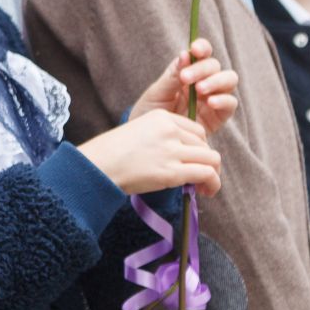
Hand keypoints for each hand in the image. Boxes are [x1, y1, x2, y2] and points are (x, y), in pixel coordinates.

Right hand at [77, 110, 222, 195]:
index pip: (196, 131)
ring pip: (211, 159)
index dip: (199, 148)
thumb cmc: (112, 153)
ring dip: (212, 174)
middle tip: (199, 178)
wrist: (96, 166)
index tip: (193, 161)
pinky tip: (205, 192)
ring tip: (204, 187)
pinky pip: (206, 174)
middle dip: (206, 162)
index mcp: (161, 117)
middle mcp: (170, 130)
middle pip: (205, 145)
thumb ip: (162, 137)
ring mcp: (172, 150)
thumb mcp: (138, 132)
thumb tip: (185, 157)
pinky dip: (212, 184)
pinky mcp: (172, 171)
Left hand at [130, 39, 238, 132]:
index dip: (202, 47)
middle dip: (203, 68)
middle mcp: (204, 82)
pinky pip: (230, 104)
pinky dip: (223, 100)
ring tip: (199, 89)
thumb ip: (172, 77)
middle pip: (215, 66)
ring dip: (216, 81)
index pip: (201, 54)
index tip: (195, 49)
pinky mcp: (219, 116)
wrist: (150, 141)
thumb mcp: (157, 93)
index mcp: (188, 71)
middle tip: (186, 78)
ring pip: (229, 80)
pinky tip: (210, 102)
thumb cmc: (150, 113)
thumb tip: (185, 55)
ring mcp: (213, 98)